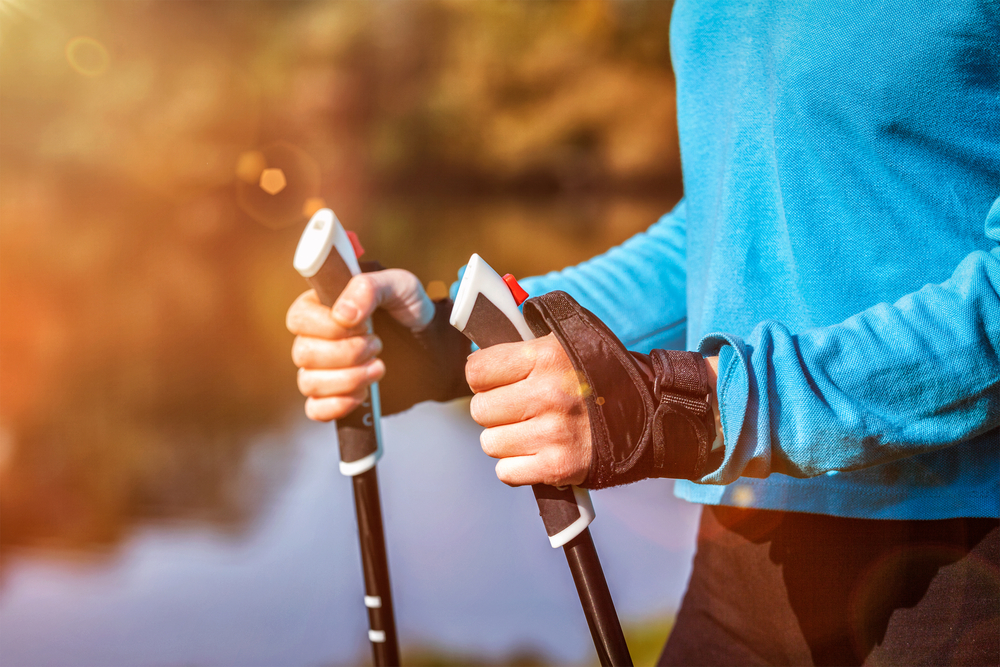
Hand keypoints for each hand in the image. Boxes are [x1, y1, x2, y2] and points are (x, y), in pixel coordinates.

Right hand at [286, 269, 433, 420]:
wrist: (432, 344)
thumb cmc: (410, 308)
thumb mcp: (399, 285)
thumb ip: (369, 288)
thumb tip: (341, 314)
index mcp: (322, 305)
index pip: (298, 318)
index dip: (328, 326)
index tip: (364, 324)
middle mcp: (315, 338)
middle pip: (303, 353)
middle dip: (346, 353)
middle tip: (378, 345)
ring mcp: (322, 370)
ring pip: (308, 383)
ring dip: (348, 378)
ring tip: (379, 368)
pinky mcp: (334, 396)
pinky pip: (315, 409)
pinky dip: (337, 405)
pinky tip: (363, 394)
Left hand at [466, 333, 724, 486]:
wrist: (654, 413)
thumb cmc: (607, 375)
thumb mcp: (572, 340)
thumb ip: (526, 340)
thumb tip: (479, 346)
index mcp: (546, 356)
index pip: (476, 370)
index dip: (483, 377)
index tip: (495, 382)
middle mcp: (547, 393)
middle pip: (480, 409)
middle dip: (496, 410)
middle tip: (519, 408)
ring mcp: (553, 433)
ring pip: (491, 443)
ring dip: (506, 440)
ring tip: (532, 431)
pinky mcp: (559, 467)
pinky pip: (507, 472)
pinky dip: (518, 467)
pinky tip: (538, 453)